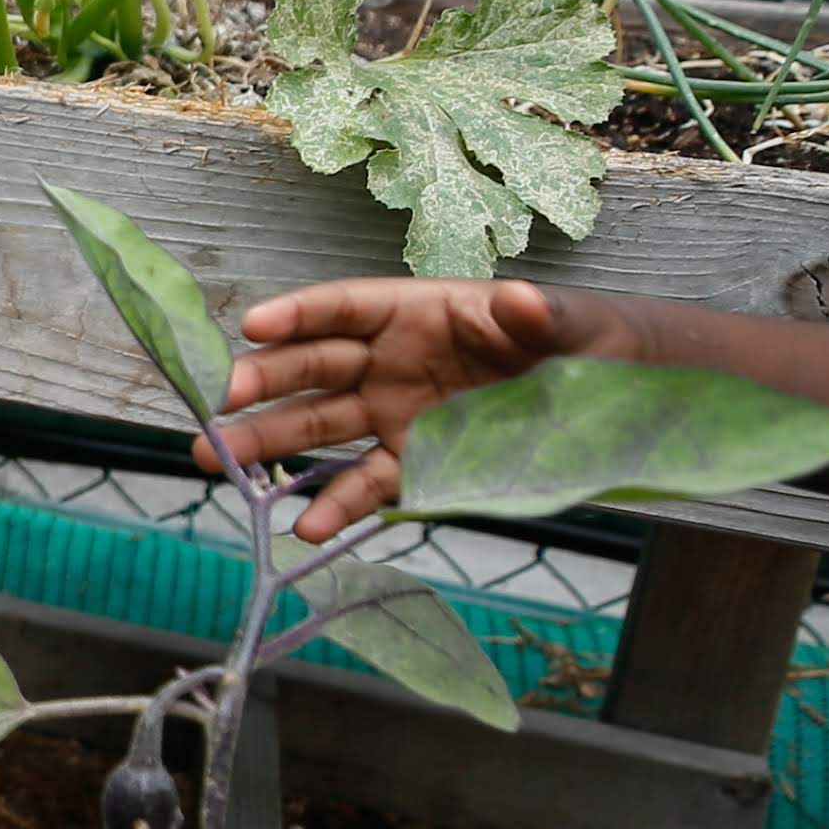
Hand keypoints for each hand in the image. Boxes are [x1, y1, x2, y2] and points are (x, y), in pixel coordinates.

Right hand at [212, 276, 629, 537]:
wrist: (610, 391)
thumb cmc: (581, 339)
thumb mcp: (566, 322)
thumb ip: (535, 315)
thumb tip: (520, 300)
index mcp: (416, 313)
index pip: (343, 309)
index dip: (298, 315)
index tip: (253, 327)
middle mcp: (391, 361)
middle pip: (314, 368)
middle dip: (263, 384)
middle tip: (219, 404)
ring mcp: (396, 414)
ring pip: (320, 427)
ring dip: (269, 444)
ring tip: (219, 463)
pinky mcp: (414, 463)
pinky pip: (366, 484)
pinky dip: (335, 506)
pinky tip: (305, 528)